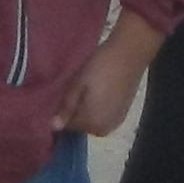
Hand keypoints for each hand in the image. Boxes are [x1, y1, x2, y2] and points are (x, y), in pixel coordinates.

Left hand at [56, 18, 165, 138]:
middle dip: (74, 112)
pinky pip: (103, 117)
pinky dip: (97, 109)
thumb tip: (54, 127)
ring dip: (86, 110)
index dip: (61, 111)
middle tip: (73, 90)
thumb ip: (66, 107)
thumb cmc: (100, 67)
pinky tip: (97, 92)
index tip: (60, 95)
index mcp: (93, 123)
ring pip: (92, 122)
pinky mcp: (123, 113)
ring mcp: (116, 122)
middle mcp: (105, 129)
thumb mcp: (78, 84)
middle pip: (81, 126)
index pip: (68, 126)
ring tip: (85, 89)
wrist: (129, 53)